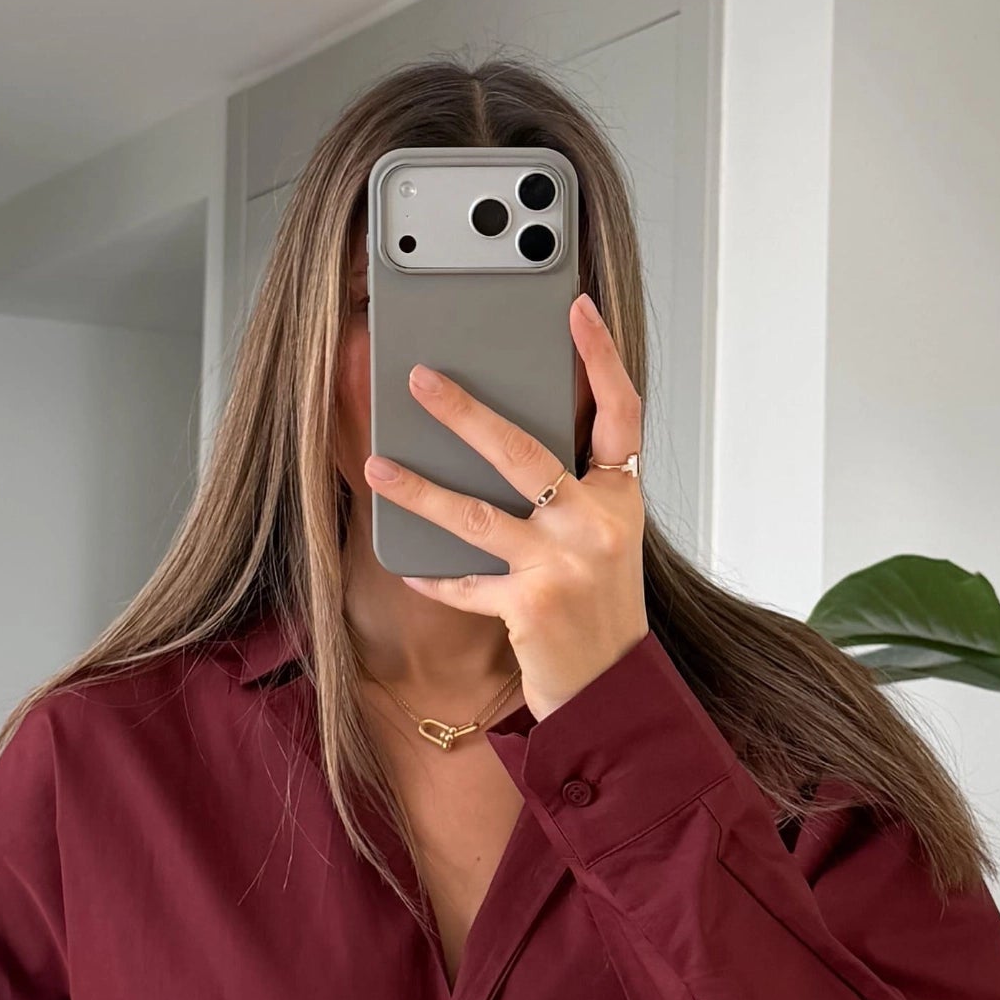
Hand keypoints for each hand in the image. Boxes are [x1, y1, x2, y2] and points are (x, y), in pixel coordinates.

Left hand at [365, 294, 647, 717]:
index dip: (602, 356)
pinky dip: (434, 575)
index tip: (577, 307)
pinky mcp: (532, 607)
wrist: (613, 692)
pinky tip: (405, 564)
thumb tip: (495, 436)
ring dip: (420, 490)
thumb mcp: (601, 538)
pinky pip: (466, 582)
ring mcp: (566, 566)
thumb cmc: (600, 609)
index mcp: (620, 497)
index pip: (621, 412)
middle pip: (525, 452)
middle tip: (418, 377)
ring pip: (478, 514)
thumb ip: (568, 489)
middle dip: (465, 412)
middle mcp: (598, 525)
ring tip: (378, 466)